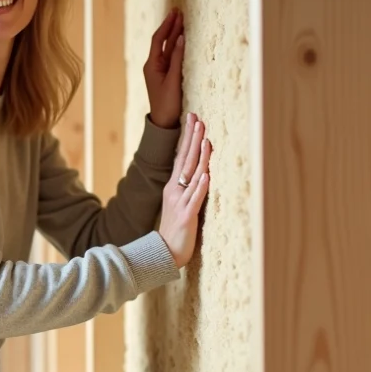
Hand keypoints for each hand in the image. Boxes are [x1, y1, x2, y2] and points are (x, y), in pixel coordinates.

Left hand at [144, 9, 184, 128]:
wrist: (164, 122)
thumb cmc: (168, 103)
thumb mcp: (173, 80)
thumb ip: (176, 59)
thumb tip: (180, 38)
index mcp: (152, 65)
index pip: (158, 40)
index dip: (167, 25)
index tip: (175, 13)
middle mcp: (154, 65)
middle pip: (162, 41)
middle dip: (170, 26)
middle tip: (178, 11)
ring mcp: (159, 69)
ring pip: (167, 47)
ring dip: (174, 34)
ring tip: (181, 20)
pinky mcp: (166, 74)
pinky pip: (170, 55)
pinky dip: (176, 45)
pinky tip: (181, 38)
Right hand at [158, 112, 211, 268]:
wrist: (164, 253)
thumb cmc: (176, 229)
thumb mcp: (180, 203)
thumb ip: (188, 186)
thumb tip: (201, 170)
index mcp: (174, 187)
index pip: (182, 156)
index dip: (188, 138)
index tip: (193, 119)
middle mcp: (176, 190)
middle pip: (186, 160)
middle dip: (193, 139)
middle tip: (198, 119)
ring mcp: (180, 202)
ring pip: (192, 176)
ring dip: (200, 157)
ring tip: (205, 139)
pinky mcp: (186, 216)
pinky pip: (195, 199)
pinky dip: (201, 186)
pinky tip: (206, 174)